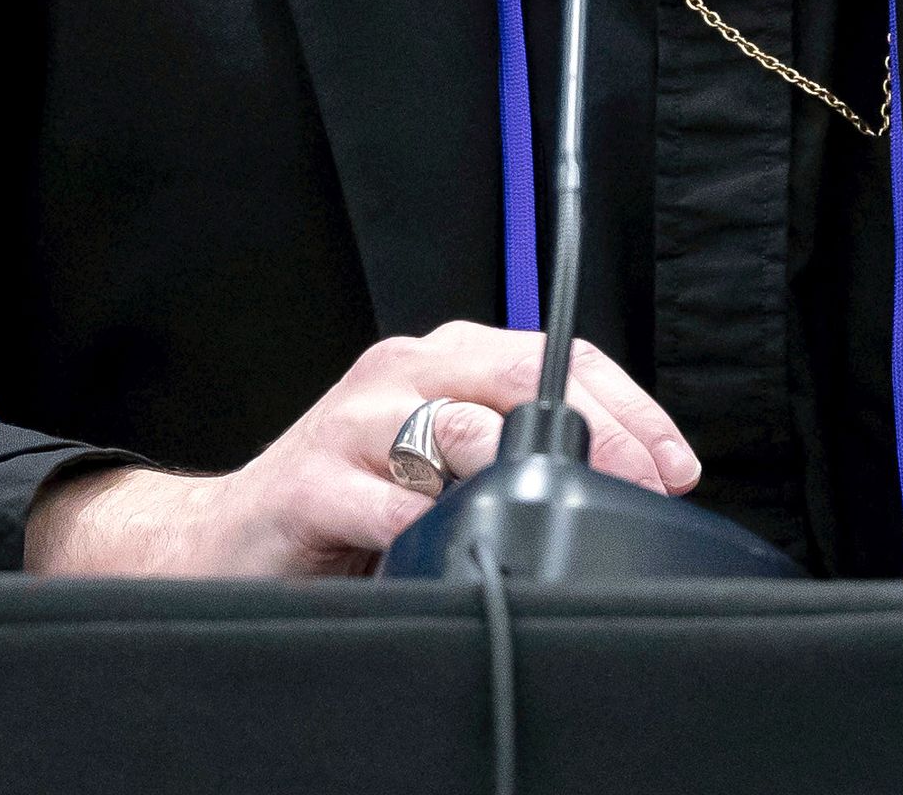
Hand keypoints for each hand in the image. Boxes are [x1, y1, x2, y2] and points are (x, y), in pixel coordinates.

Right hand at [21, 321, 701, 576]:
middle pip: (520, 376)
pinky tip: (456, 547)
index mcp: (444, 361)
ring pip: (457, 427)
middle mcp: (401, 375)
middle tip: (642, 487)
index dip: (630, 408)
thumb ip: (515, 453)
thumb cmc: (348, 503)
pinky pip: (386, 502)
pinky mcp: (308, 482)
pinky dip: (432, 528)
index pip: (559, 355)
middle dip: (598, 434)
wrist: (226, 541)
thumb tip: (628, 483)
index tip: (675, 465)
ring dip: (519, 470)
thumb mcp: (444, 467)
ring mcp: (352, 423)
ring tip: (561, 509)